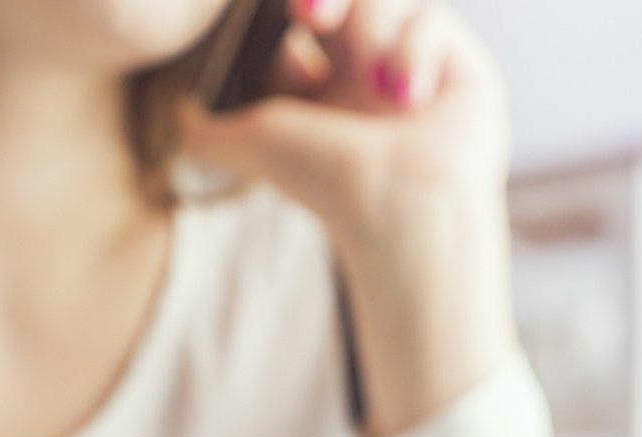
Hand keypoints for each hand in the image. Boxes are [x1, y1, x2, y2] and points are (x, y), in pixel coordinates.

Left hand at [179, 0, 518, 436]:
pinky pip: (432, 18)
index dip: (292, 13)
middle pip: (348, 1)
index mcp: (323, 90)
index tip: (286, 30)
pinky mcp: (463, 70)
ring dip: (371, 27)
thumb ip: (206, 128)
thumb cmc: (329, 182)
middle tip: (307, 13)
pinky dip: (415, 48)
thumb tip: (178, 112)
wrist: (399, 210)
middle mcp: (369, 77)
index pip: (304, 17)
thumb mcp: (251, 143)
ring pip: (388, 0)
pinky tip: (408, 96)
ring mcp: (417, 71)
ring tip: (375, 82)